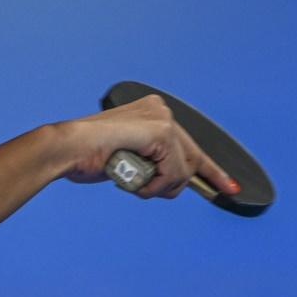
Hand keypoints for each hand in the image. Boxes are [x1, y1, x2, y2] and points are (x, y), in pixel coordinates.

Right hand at [61, 95, 237, 198]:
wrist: (68, 147)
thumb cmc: (88, 154)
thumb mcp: (129, 157)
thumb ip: (152, 161)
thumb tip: (175, 181)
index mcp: (151, 111)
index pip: (189, 144)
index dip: (211, 169)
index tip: (228, 185)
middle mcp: (160, 109)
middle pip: (192, 159)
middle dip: (186, 182)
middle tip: (184, 187)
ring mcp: (162, 119)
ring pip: (183, 171)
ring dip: (158, 187)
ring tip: (131, 179)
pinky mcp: (162, 133)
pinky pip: (173, 174)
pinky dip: (154, 186)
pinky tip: (134, 179)